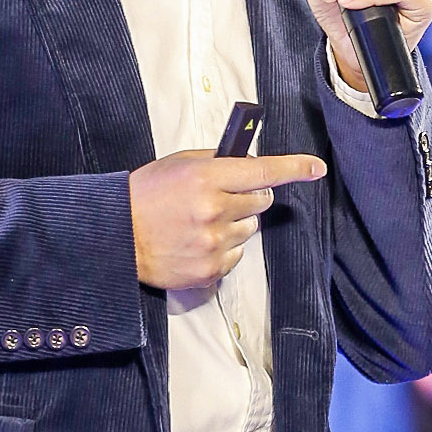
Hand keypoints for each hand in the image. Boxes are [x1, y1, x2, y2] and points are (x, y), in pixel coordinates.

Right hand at [129, 150, 325, 289]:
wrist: (116, 236)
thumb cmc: (146, 194)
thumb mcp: (179, 163)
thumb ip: (216, 160)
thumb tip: (248, 162)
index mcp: (207, 178)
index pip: (263, 170)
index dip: (294, 168)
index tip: (316, 168)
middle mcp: (215, 211)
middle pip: (261, 201)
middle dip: (250, 196)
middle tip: (223, 197)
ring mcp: (214, 244)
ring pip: (249, 229)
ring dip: (235, 223)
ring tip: (201, 223)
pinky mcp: (210, 270)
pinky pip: (236, 256)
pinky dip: (223, 249)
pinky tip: (196, 243)